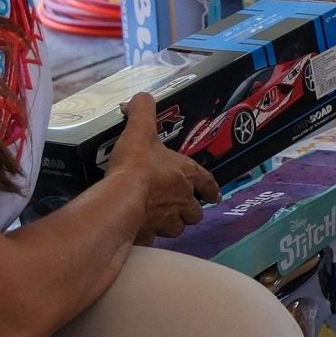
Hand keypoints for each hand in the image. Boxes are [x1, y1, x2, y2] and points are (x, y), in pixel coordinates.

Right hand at [108, 96, 219, 239]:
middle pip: (195, 211)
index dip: (211, 189)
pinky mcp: (151, 236)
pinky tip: (142, 234)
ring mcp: (168, 221)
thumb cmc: (136, 163)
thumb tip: (140, 96)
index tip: (214, 196)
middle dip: (190, 210)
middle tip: (181, 207)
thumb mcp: (139, 129)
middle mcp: (183, 200)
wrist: (121, 198)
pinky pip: (155, 240)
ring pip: (178, 227)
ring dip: (173, 224)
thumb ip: (143, 110)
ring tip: (162, 220)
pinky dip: (151, 237)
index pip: (207, 183)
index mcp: (186, 175)